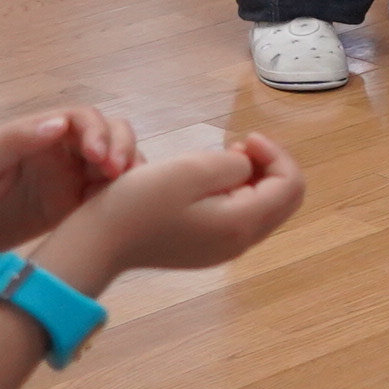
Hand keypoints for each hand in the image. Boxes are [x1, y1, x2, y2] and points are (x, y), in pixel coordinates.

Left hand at [0, 110, 136, 269]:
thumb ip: (17, 140)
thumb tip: (62, 124)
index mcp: (35, 134)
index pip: (83, 120)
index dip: (100, 133)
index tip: (101, 158)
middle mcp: (55, 152)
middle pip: (106, 138)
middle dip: (121, 149)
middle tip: (119, 175)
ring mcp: (62, 181)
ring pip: (111, 167)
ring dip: (127, 173)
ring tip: (127, 195)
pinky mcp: (65, 211)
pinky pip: (102, 199)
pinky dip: (119, 200)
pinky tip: (118, 213)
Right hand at [49, 134, 303, 277]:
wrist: (97, 242)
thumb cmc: (142, 202)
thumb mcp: (193, 169)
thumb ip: (236, 164)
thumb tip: (248, 168)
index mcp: (243, 224)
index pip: (291, 186)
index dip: (276, 154)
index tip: (244, 138)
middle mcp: (240, 243)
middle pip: (283, 199)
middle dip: (269, 166)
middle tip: (238, 146)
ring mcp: (223, 250)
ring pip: (263, 208)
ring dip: (252, 178)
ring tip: (222, 158)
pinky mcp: (205, 249)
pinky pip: (239, 217)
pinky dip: (235, 194)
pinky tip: (207, 181)